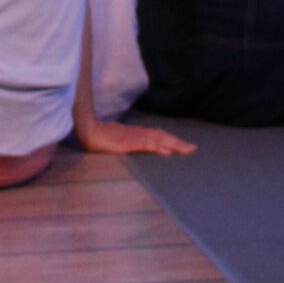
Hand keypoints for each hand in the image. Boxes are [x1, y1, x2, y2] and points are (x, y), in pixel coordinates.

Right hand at [78, 116, 195, 155]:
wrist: (89, 129)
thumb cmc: (101, 136)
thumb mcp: (118, 141)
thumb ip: (129, 144)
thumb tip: (140, 147)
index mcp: (138, 133)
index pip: (159, 136)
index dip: (172, 140)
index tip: (185, 146)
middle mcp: (139, 134)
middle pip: (163, 136)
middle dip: (179, 143)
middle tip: (194, 149)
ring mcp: (135, 137)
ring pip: (159, 139)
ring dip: (174, 144)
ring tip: (187, 150)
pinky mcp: (129, 143)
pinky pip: (146, 145)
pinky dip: (158, 148)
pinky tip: (167, 152)